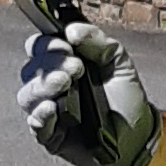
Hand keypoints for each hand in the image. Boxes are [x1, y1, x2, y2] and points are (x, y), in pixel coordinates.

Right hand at [18, 17, 161, 165]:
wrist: (137, 135)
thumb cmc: (126, 99)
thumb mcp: (119, 63)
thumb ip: (98, 41)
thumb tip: (71, 29)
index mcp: (62, 64)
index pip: (39, 47)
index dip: (48, 44)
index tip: (68, 46)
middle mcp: (50, 86)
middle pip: (30, 69)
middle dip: (51, 64)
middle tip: (77, 67)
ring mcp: (48, 110)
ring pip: (27, 95)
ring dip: (44, 86)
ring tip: (66, 83)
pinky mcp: (50, 135)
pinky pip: (35, 124)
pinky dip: (41, 114)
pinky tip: (53, 107)